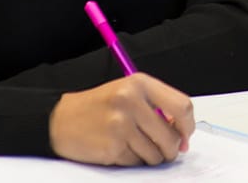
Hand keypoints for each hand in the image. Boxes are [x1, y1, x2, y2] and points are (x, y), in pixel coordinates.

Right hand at [49, 74, 194, 165]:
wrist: (60, 120)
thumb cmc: (99, 106)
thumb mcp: (129, 93)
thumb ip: (157, 105)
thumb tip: (183, 132)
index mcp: (139, 83)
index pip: (181, 106)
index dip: (187, 126)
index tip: (185, 135)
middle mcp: (130, 102)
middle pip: (171, 136)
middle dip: (172, 149)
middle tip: (166, 150)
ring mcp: (120, 126)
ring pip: (155, 154)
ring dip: (152, 157)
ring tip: (137, 147)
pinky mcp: (112, 147)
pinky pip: (137, 163)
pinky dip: (134, 161)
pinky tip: (121, 150)